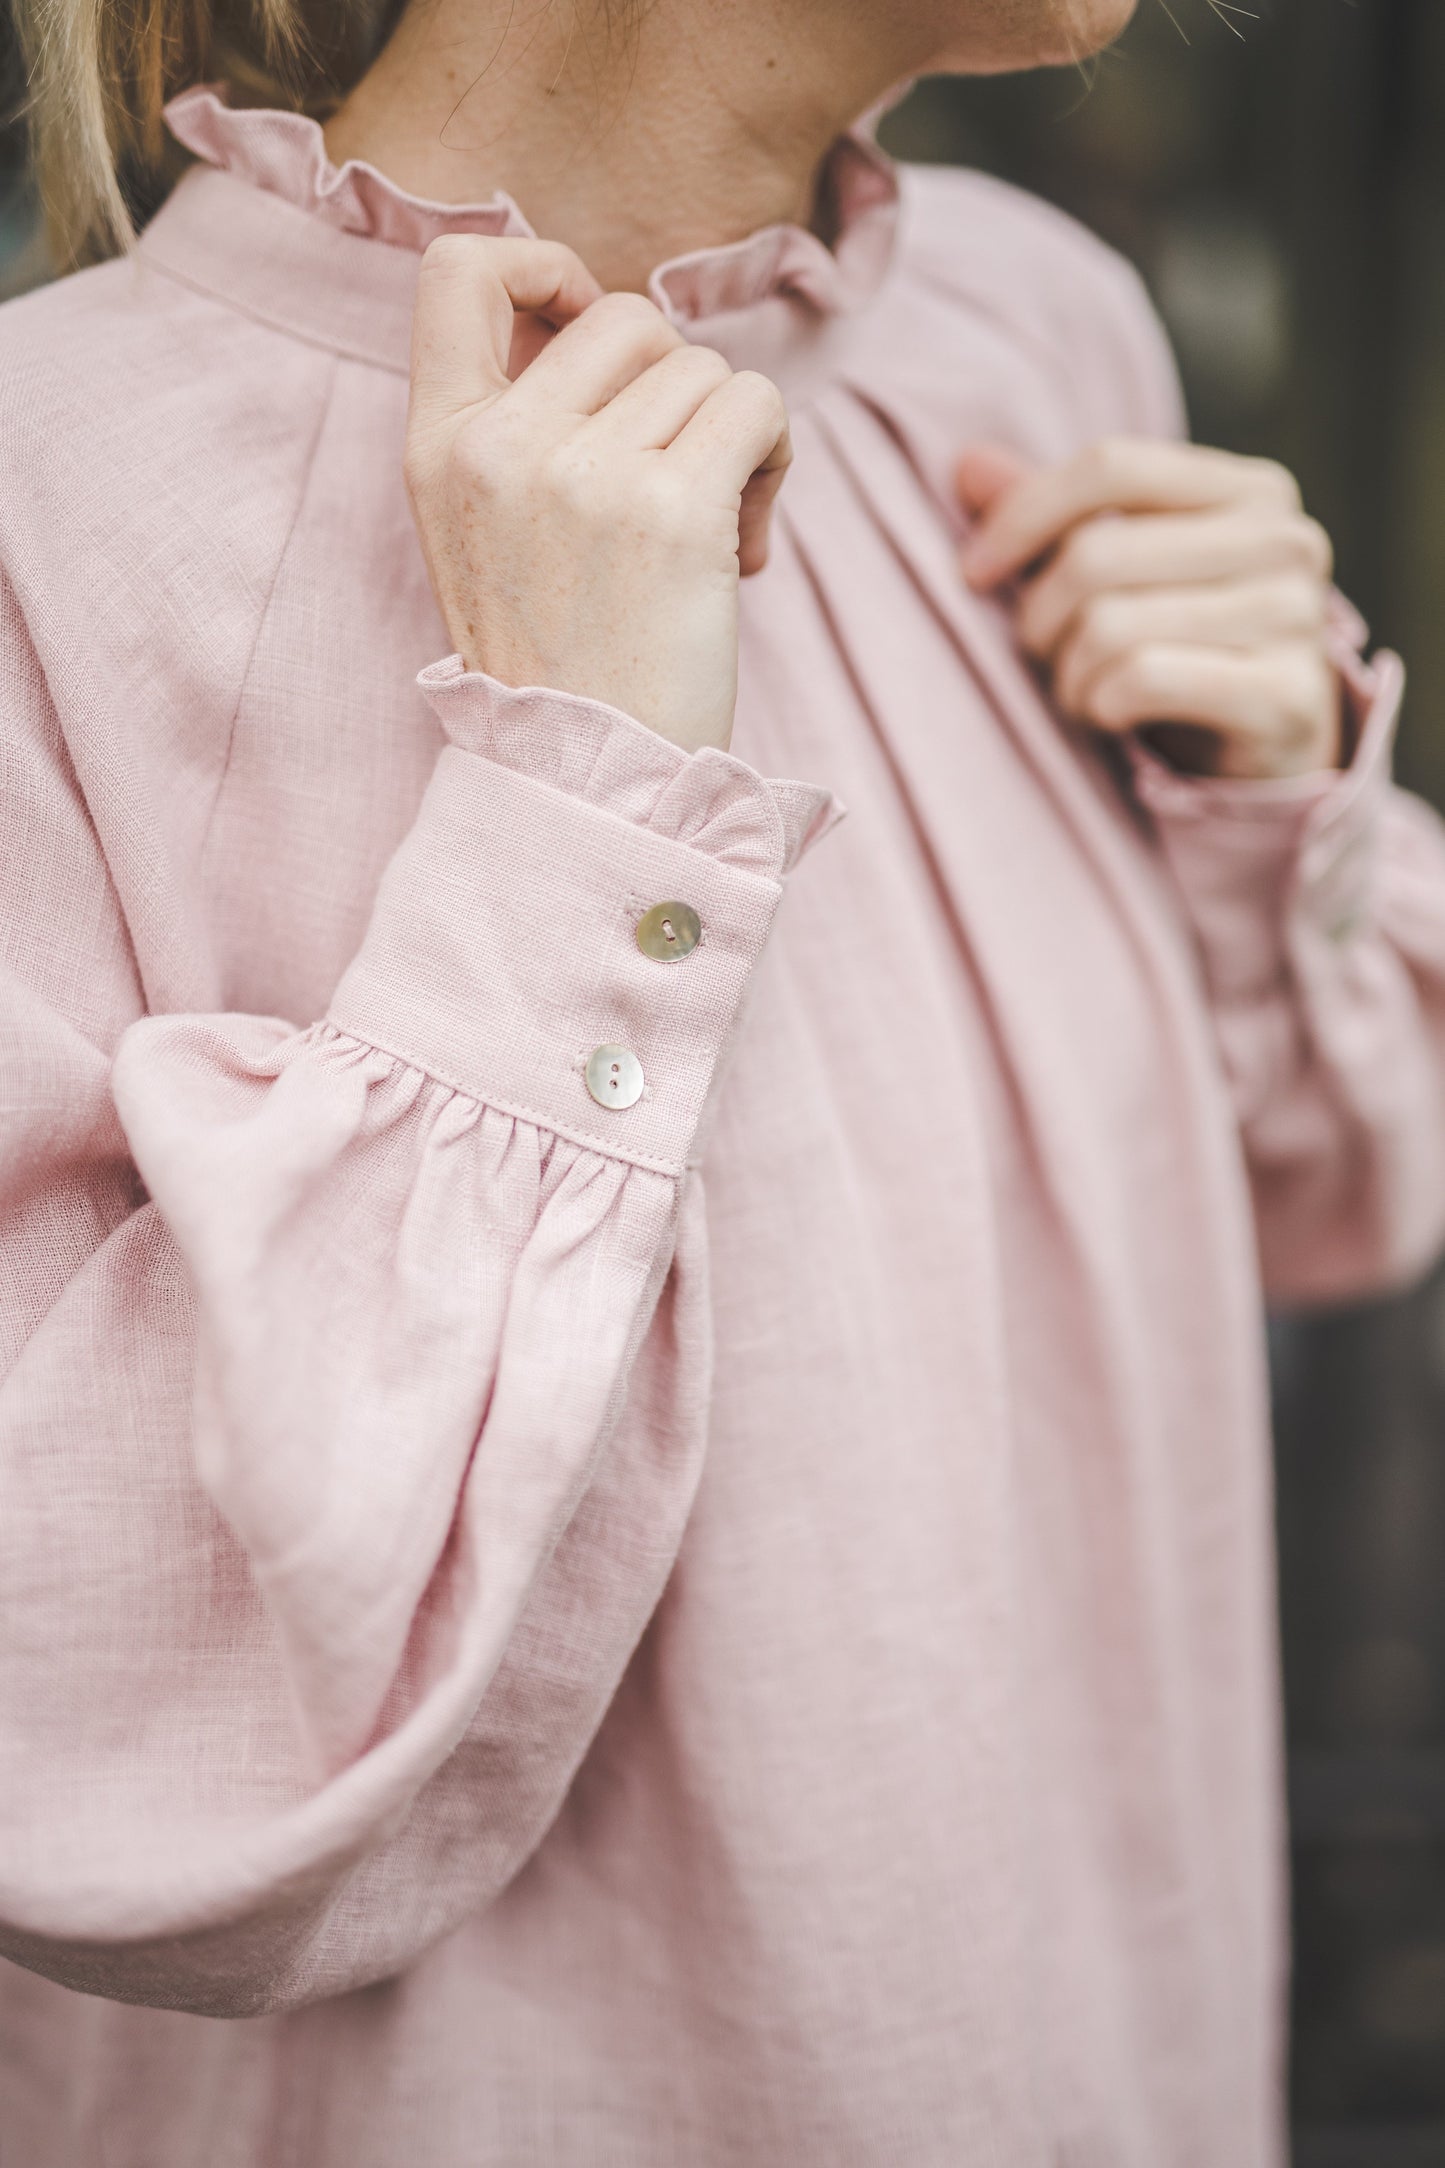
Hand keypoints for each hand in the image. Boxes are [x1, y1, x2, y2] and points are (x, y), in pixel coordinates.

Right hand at [405, 235, 791, 753]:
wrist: (590, 787)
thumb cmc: (560, 668)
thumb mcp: (486, 535)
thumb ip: (517, 428)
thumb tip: (612, 327)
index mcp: (438, 446)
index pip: (459, 269)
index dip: (542, 269)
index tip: (585, 324)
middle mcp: (500, 446)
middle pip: (625, 317)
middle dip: (673, 387)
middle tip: (677, 484)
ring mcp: (585, 473)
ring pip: (703, 368)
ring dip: (731, 440)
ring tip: (711, 539)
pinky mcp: (674, 509)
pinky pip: (760, 408)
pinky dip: (774, 464)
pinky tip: (747, 547)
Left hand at [955, 438, 1342, 779]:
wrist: (1269, 747)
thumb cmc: (1181, 646)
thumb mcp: (1122, 572)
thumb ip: (1052, 517)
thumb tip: (967, 467)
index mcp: (1249, 490)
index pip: (1111, 466)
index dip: (1023, 515)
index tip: (973, 571)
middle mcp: (1285, 541)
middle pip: (1096, 554)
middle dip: (1040, 618)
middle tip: (1044, 656)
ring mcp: (1293, 617)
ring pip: (1110, 625)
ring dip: (1068, 675)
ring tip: (1082, 691)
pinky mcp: (1283, 694)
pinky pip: (1141, 679)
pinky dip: (1101, 705)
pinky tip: (1112, 716)